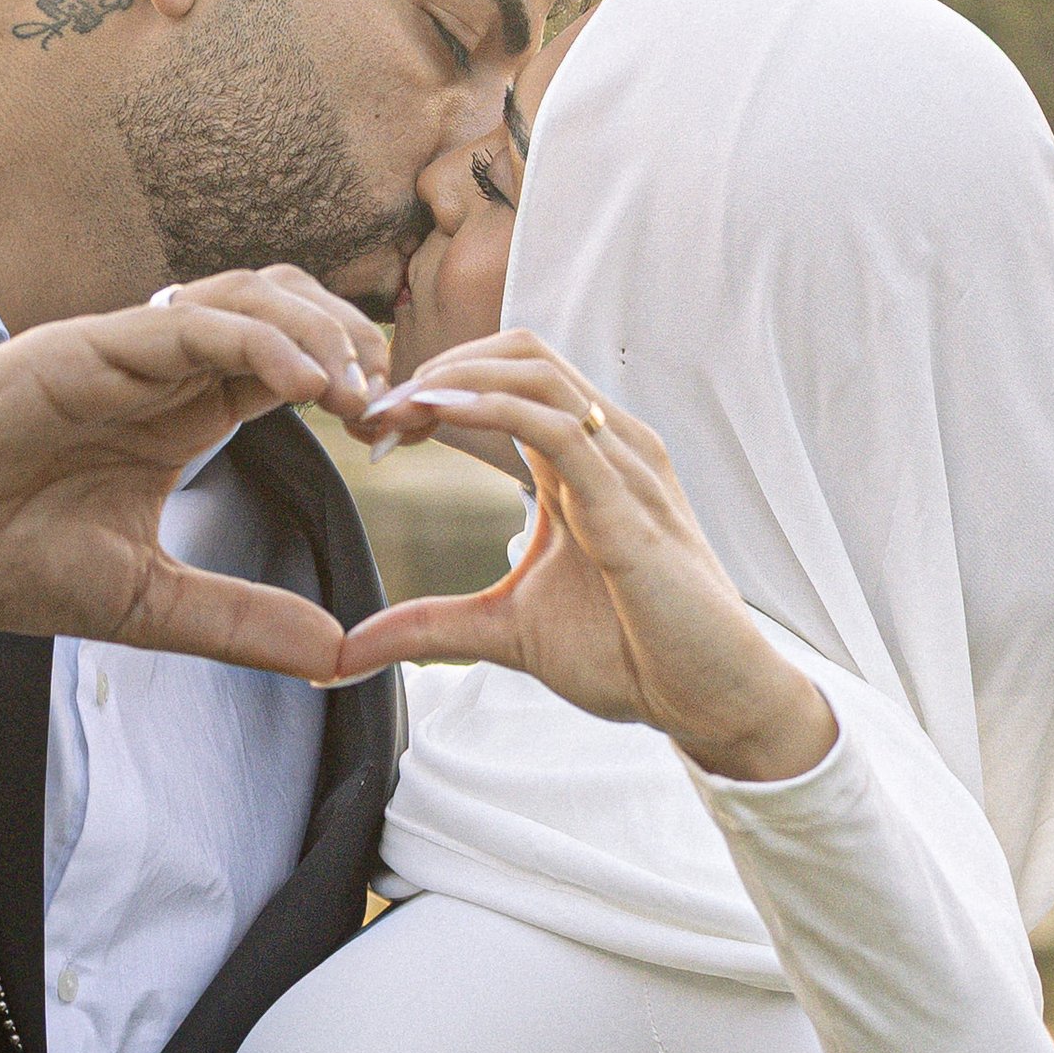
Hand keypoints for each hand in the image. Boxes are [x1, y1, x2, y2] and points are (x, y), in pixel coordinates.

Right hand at [0, 269, 387, 670]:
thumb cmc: (5, 559)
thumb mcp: (147, 603)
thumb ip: (239, 619)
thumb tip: (338, 655)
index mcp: (182, 411)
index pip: (293, 367)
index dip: (357, 386)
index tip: (398, 439)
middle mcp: (161, 368)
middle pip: (288, 310)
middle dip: (355, 347)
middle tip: (397, 412)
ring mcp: (125, 350)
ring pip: (250, 297)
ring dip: (320, 334)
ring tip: (360, 394)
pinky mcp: (87, 346)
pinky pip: (192, 322)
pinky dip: (260, 339)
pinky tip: (304, 381)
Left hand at [337, 334, 837, 781]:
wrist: (709, 698)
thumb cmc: (630, 654)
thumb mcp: (506, 633)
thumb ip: (430, 628)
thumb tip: (343, 653)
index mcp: (582, 461)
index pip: (504, 380)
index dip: (432, 387)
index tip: (371, 428)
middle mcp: (607, 447)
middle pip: (518, 354)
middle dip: (436, 367)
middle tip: (371, 412)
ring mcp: (623, 468)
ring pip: (536, 372)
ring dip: (453, 378)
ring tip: (394, 408)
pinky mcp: (629, 507)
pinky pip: (560, 429)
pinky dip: (493, 408)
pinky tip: (439, 413)